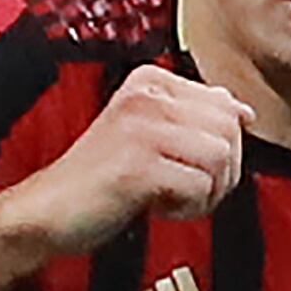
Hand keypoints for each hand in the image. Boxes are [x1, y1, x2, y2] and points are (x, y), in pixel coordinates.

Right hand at [17, 66, 250, 251]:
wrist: (50, 209)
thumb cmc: (105, 176)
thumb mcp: (151, 134)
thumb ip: (194, 117)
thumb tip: (240, 107)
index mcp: (148, 82)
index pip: (226, 105)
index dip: (221, 144)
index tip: (185, 160)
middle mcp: (144, 97)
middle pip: (229, 131)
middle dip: (221, 170)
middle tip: (185, 186)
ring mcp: (139, 129)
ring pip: (221, 158)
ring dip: (207, 191)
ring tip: (170, 196)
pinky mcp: (138, 166)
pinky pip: (200, 187)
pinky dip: (189, 208)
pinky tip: (157, 207)